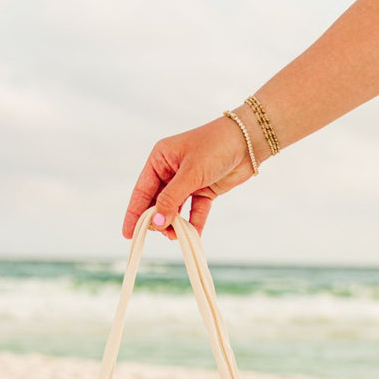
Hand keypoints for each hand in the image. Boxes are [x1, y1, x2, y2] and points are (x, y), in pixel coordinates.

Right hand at [122, 114, 258, 240]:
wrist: (249, 141)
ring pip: (175, 209)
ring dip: (175, 224)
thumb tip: (155, 223)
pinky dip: (193, 224)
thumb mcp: (191, 173)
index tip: (129, 234)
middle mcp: (170, 170)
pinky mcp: (204, 190)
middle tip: (161, 234)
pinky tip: (192, 236)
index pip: (142, 190)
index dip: (135, 213)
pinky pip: (194, 212)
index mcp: (160, 158)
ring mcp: (187, 181)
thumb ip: (172, 199)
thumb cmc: (216, 147)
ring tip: (176, 236)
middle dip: (157, 220)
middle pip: (157, 202)